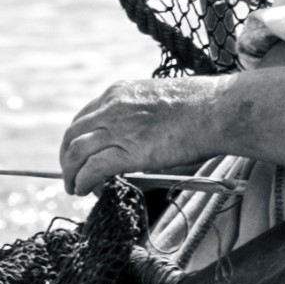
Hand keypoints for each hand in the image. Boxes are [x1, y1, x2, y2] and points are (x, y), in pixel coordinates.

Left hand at [57, 75, 236, 191]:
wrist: (217, 110)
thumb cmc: (201, 109)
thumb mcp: (160, 105)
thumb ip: (142, 121)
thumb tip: (138, 148)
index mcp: (120, 92)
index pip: (85, 116)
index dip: (78, 138)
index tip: (81, 154)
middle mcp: (112, 107)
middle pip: (72, 134)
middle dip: (67, 157)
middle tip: (71, 174)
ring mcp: (117, 128)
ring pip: (75, 152)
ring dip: (70, 173)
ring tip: (74, 188)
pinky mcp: (127, 151)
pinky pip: (92, 169)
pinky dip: (83, 181)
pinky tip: (85, 191)